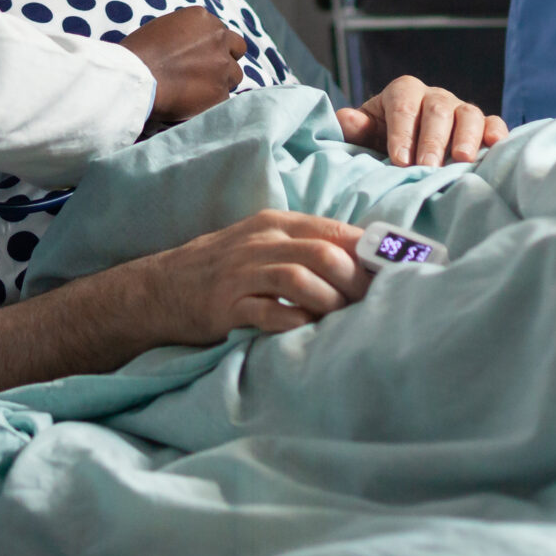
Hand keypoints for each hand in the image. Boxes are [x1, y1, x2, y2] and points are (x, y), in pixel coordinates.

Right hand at [116, 7, 246, 128]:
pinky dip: (211, 102)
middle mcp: (218, 38)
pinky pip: (224, 98)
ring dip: (221, 81)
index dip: (211, 45)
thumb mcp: (162, 28)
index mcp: (202, 18)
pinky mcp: (221, 92)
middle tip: (208, 71)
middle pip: (237, 48)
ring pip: (235, 75)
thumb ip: (185, 33)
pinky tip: (194, 104)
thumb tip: (190, 45)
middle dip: (226, 58)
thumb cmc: (138, 53)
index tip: (199, 55)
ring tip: (199, 90)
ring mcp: (222, 66)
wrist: (135, 79)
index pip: (219, 31)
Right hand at [134, 210, 369, 342]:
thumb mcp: (263, 245)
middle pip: (324, 254)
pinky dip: (295, 323)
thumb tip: (364, 260)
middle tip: (369, 306)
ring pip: (300, 279)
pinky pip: (269, 313)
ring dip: (329, 302)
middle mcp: (261, 242)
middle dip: (356, 282)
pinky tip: (306, 331)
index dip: (369, 254)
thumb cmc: (222, 268)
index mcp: (276, 224)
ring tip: (340, 320)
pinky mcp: (226, 305)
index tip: (394, 274)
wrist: (160, 288)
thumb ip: (305, 247)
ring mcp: (242, 273)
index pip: (336, 231)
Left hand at [334, 74, 505, 166]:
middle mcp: (435, 96)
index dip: (401, 132)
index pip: (403, 106)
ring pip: (468, 114)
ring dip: (466, 136)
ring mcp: (461, 109)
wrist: (407, 145)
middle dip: (432, 139)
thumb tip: (346, 118)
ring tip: (462, 159)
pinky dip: (496, 132)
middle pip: (437, 110)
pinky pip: (493, 123)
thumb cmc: (383, 139)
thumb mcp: (365, 134)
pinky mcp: (482, 124)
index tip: (399, 159)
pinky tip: (495, 146)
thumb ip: (356, 128)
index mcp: (403, 92)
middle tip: (427, 165)